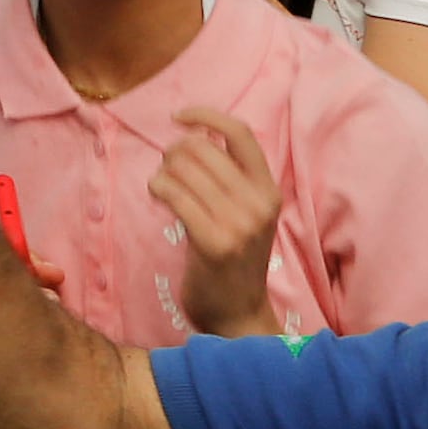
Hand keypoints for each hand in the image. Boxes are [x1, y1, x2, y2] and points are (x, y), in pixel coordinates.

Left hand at [151, 108, 284, 335]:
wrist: (238, 314)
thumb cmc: (234, 257)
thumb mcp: (246, 213)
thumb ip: (231, 177)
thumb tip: (194, 134)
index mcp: (269, 191)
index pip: (241, 133)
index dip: (206, 115)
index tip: (180, 116)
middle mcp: (259, 204)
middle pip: (201, 148)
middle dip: (174, 151)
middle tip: (168, 170)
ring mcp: (239, 224)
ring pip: (183, 168)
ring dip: (163, 171)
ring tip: (164, 187)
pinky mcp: (214, 242)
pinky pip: (174, 194)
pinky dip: (158, 187)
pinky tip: (158, 196)